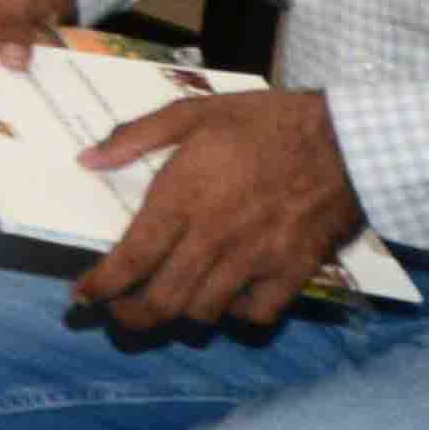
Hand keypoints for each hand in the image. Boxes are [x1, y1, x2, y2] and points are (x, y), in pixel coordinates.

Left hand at [74, 78, 363, 338]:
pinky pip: (255, 316)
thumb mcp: (194, 112)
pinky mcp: (292, 273)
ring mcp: (255, 260)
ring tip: (166, 308)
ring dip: (178, 318)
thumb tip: (87, 159)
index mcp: (183, 198)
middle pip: (161, 300)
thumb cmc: (266, 122)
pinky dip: (235, 317)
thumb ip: (135, 136)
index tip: (82, 297)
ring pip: (203, 314)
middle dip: (130, 317)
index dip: (101, 286)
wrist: (346, 140)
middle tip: (117, 315)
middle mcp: (214, 237)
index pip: (131, 258)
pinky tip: (226, 302)